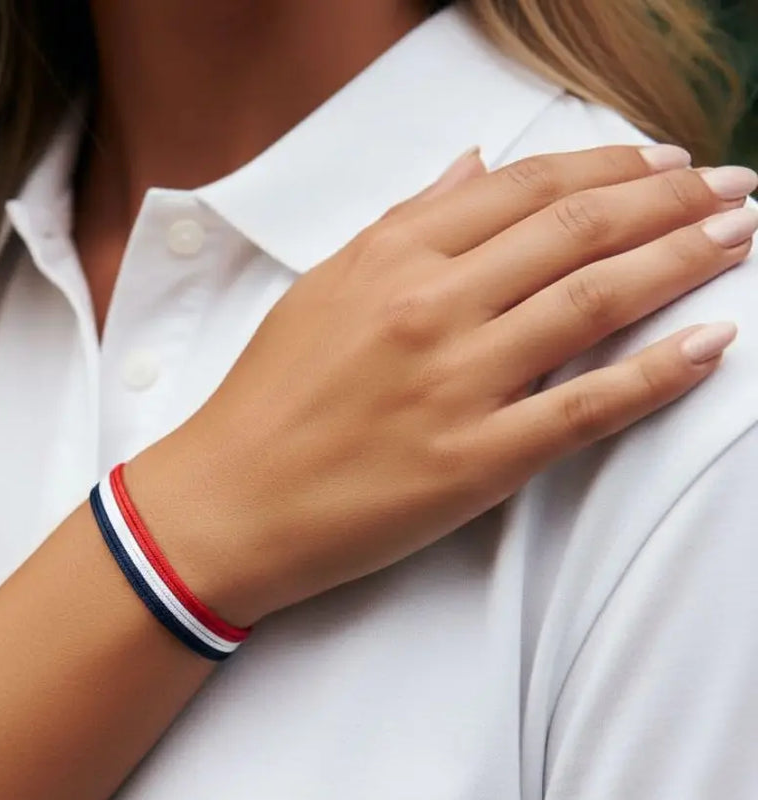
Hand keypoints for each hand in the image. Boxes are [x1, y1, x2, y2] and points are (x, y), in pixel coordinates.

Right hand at [127, 145, 756, 624]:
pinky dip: (658, 372)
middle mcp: (429, 308)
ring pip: (595, 303)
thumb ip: (399, 226)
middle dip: (670, 200)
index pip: (524, 191)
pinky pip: (586, 408)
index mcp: (390, 260)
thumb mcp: (319, 291)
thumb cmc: (264, 401)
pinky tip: (711, 344)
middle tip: (732, 188)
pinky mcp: (474, 462)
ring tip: (738, 238)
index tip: (661, 165)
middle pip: (577, 232)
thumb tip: (469, 169)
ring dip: (682, 261)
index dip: (608, 168)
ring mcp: (456, 385)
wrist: (225, 502)